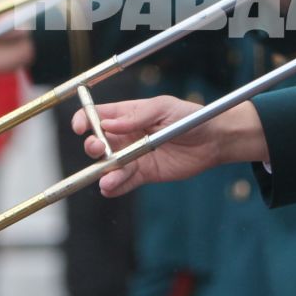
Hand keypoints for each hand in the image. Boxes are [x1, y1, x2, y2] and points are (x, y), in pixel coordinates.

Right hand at [74, 97, 267, 195]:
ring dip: (103, 172)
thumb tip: (107, 124)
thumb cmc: (189, 117)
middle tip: (99, 150)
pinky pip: (123, 182)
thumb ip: (136, 116)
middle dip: (93, 147)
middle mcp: (125, 136)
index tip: (81, 128)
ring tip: (108, 178)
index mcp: (126, 114)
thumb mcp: (163, 109)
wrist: (214, 140)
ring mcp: (133, 156)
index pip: (96, 116)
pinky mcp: (144, 174)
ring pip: (108, 166)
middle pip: (97, 143)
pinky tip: (110, 187)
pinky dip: (114, 186)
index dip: (84, 121)